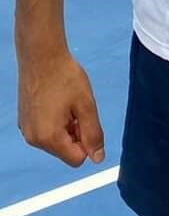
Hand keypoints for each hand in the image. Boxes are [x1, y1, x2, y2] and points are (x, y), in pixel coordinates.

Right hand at [18, 47, 104, 166]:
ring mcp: (26, 130)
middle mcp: (33, 139)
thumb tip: (98, 158)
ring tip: (67, 102)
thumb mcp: (86, 105)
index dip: (88, 142)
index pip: (77, 159)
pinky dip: (55, 121)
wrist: (41, 57)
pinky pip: (45, 131)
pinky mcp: (24, 122)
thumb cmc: (65, 77)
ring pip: (56, 141)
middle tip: (78, 108)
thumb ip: (93, 133)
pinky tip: (57, 101)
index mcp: (49, 138)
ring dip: (67, 127)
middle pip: (65, 150)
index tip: (88, 120)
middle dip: (77, 133)